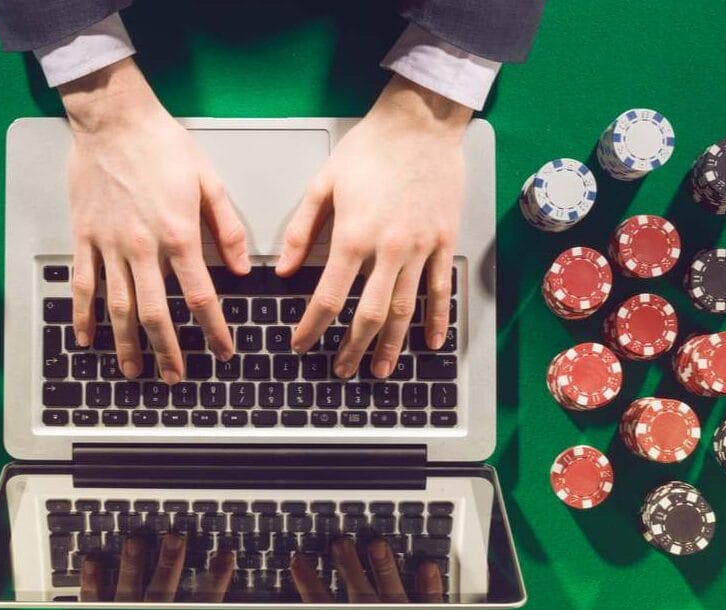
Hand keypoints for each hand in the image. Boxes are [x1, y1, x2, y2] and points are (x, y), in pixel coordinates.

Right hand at [60, 58, 249, 383]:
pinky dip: (84, 316)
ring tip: (134, 371)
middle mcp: (143, 247)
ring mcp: (110, 245)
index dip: (213, 329)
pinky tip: (87, 339)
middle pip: (156, 313)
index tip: (223, 351)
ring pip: (118, 307)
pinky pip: (83, 285)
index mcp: (178, 234)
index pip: (200, 296)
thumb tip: (243, 268)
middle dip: (168, 351)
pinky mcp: (85, 237)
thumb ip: (226, 228)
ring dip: (127, 344)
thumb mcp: (208, 181)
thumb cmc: (161, 145)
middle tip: (176, 376)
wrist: (113, 120)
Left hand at [79, 534, 234, 601]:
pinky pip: (92, 602)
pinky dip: (91, 583)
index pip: (202, 605)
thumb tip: (214, 604)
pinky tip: (92, 562)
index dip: (216, 581)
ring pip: (127, 592)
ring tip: (134, 541)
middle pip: (161, 593)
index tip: (225, 556)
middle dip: (168, 566)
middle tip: (175, 539)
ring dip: (130, 567)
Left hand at [276, 75, 471, 378]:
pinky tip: (431, 342)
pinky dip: (436, 319)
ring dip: (391, 345)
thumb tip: (282, 270)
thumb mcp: (323, 183)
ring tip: (380, 370)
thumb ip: (301, 230)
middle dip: (352, 347)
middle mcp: (389, 248)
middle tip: (340, 369)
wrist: (421, 124)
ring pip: (405, 309)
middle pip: (369, 313)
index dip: (312, 327)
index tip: (300, 343)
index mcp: (354, 235)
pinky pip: (440, 289)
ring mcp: (421, 247)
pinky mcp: (444, 241)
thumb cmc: (370, 148)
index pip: (328, 296)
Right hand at [289, 538, 444, 603]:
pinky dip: (430, 586)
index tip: (297, 560)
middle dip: (348, 565)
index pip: (321, 603)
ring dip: (384, 567)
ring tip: (377, 544)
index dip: (308, 581)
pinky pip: (430, 602)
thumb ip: (324, 605)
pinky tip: (428, 566)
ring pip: (392, 591)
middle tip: (340, 542)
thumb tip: (309, 599)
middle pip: (358, 591)